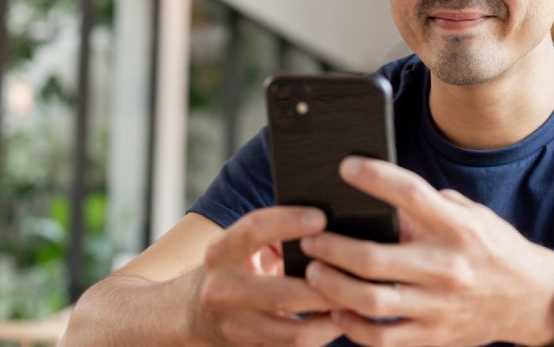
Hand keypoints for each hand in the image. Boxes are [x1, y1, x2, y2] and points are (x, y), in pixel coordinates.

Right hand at [189, 206, 344, 345]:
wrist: (192, 314)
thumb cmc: (235, 267)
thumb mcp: (242, 244)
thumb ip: (276, 232)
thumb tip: (330, 219)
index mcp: (222, 251)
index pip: (253, 230)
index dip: (288, 222)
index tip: (322, 217)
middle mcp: (223, 290)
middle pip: (282, 293)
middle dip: (327, 286)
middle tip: (361, 272)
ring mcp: (236, 327)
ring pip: (295, 333)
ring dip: (332, 318)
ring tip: (358, 301)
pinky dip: (324, 335)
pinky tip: (342, 319)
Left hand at [298, 157, 553, 345]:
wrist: (534, 299)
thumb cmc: (494, 248)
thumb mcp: (469, 215)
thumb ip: (428, 207)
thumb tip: (379, 199)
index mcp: (458, 228)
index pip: (409, 194)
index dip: (374, 177)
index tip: (346, 167)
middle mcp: (447, 267)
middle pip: (373, 258)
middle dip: (331, 246)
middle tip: (310, 237)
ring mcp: (439, 306)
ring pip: (370, 301)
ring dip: (332, 286)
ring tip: (314, 272)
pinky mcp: (434, 336)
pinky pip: (381, 337)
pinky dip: (352, 326)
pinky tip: (339, 310)